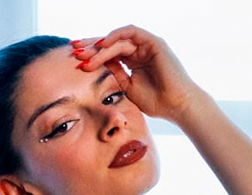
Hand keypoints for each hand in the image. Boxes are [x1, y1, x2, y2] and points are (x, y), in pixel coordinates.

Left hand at [70, 25, 204, 123]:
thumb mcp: (128, 87)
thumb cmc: (157, 102)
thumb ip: (115, 74)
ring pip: (118, 39)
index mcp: (135, 61)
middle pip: (111, 43)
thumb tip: (96, 64)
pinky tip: (103, 44)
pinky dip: (116, 36)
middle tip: (74, 50)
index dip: (92, 54)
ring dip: (100, 46)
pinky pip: (131, 32)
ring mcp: (147, 45)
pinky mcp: (153, 42)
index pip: (110, 53)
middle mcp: (140, 51)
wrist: (177, 106)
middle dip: (91, 46)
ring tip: (85, 55)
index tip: (76, 60)